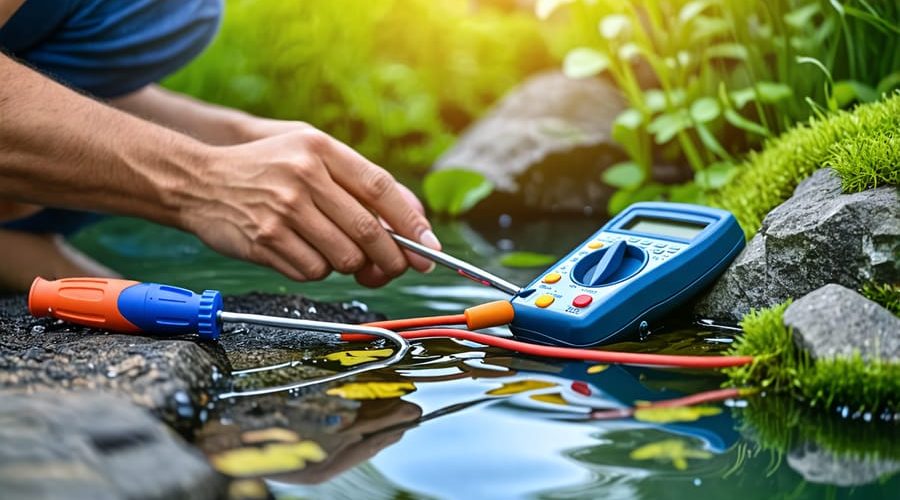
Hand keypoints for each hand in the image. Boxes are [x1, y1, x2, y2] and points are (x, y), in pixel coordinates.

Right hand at [182, 127, 439, 286]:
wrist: (198, 182)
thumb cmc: (265, 170)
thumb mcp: (309, 154)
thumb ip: (358, 181)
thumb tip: (411, 222)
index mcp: (320, 148)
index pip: (381, 187)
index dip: (412, 221)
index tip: (430, 247)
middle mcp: (304, 176)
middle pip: (369, 231)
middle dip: (391, 258)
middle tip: (396, 268)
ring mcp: (283, 210)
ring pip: (345, 257)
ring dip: (351, 265)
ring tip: (336, 251)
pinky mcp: (266, 240)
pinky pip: (313, 271)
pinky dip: (318, 270)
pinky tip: (303, 252)